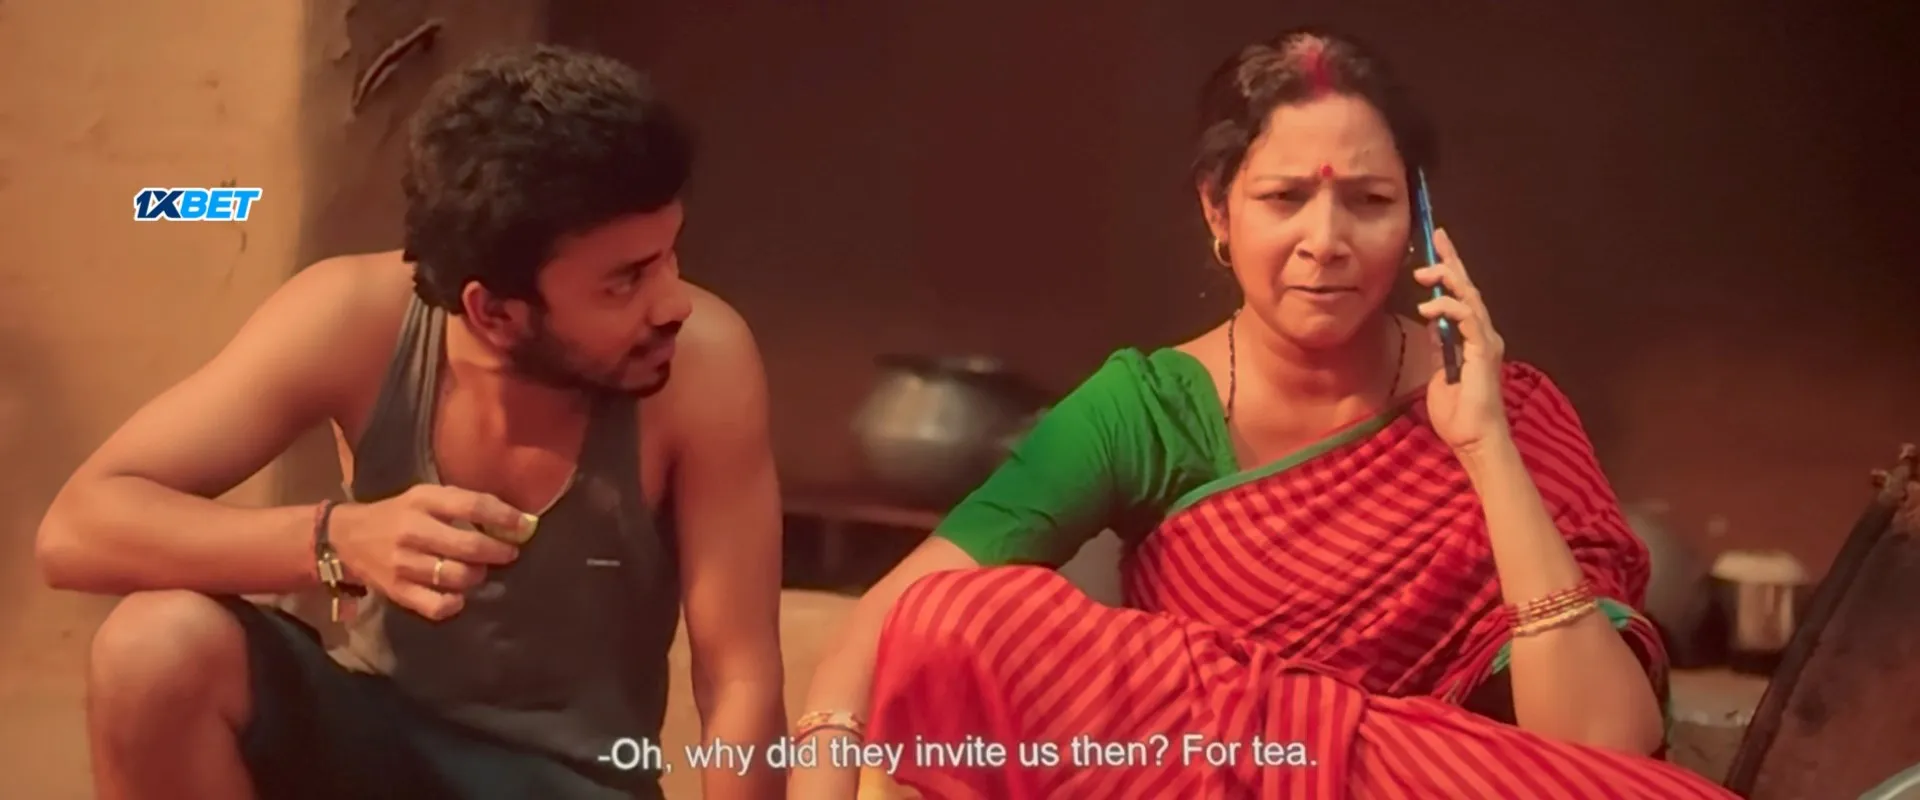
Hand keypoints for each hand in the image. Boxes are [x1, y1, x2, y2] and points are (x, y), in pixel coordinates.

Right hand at [328, 485, 528, 619]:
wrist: (346, 538)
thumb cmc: (398, 514)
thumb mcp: (426, 496)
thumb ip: (465, 505)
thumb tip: (515, 521)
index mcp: (423, 501)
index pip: (473, 506)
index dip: (505, 518)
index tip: (526, 526)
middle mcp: (413, 531)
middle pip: (469, 546)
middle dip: (499, 552)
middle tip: (508, 553)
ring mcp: (403, 564)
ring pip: (458, 576)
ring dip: (478, 576)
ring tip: (478, 571)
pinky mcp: (397, 591)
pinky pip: (437, 606)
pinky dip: (454, 603)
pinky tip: (458, 595)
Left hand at [1413, 227, 1510, 456]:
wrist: (1473, 439)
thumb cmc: (1457, 412)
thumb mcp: (1438, 371)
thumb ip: (1439, 344)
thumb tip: (1432, 322)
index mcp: (1473, 338)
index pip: (1461, 296)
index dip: (1451, 270)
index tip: (1436, 248)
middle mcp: (1484, 334)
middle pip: (1468, 289)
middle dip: (1452, 262)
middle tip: (1436, 239)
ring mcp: (1486, 341)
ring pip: (1470, 297)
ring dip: (1447, 280)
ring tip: (1425, 273)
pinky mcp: (1484, 351)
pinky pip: (1467, 319)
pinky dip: (1448, 308)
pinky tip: (1428, 307)